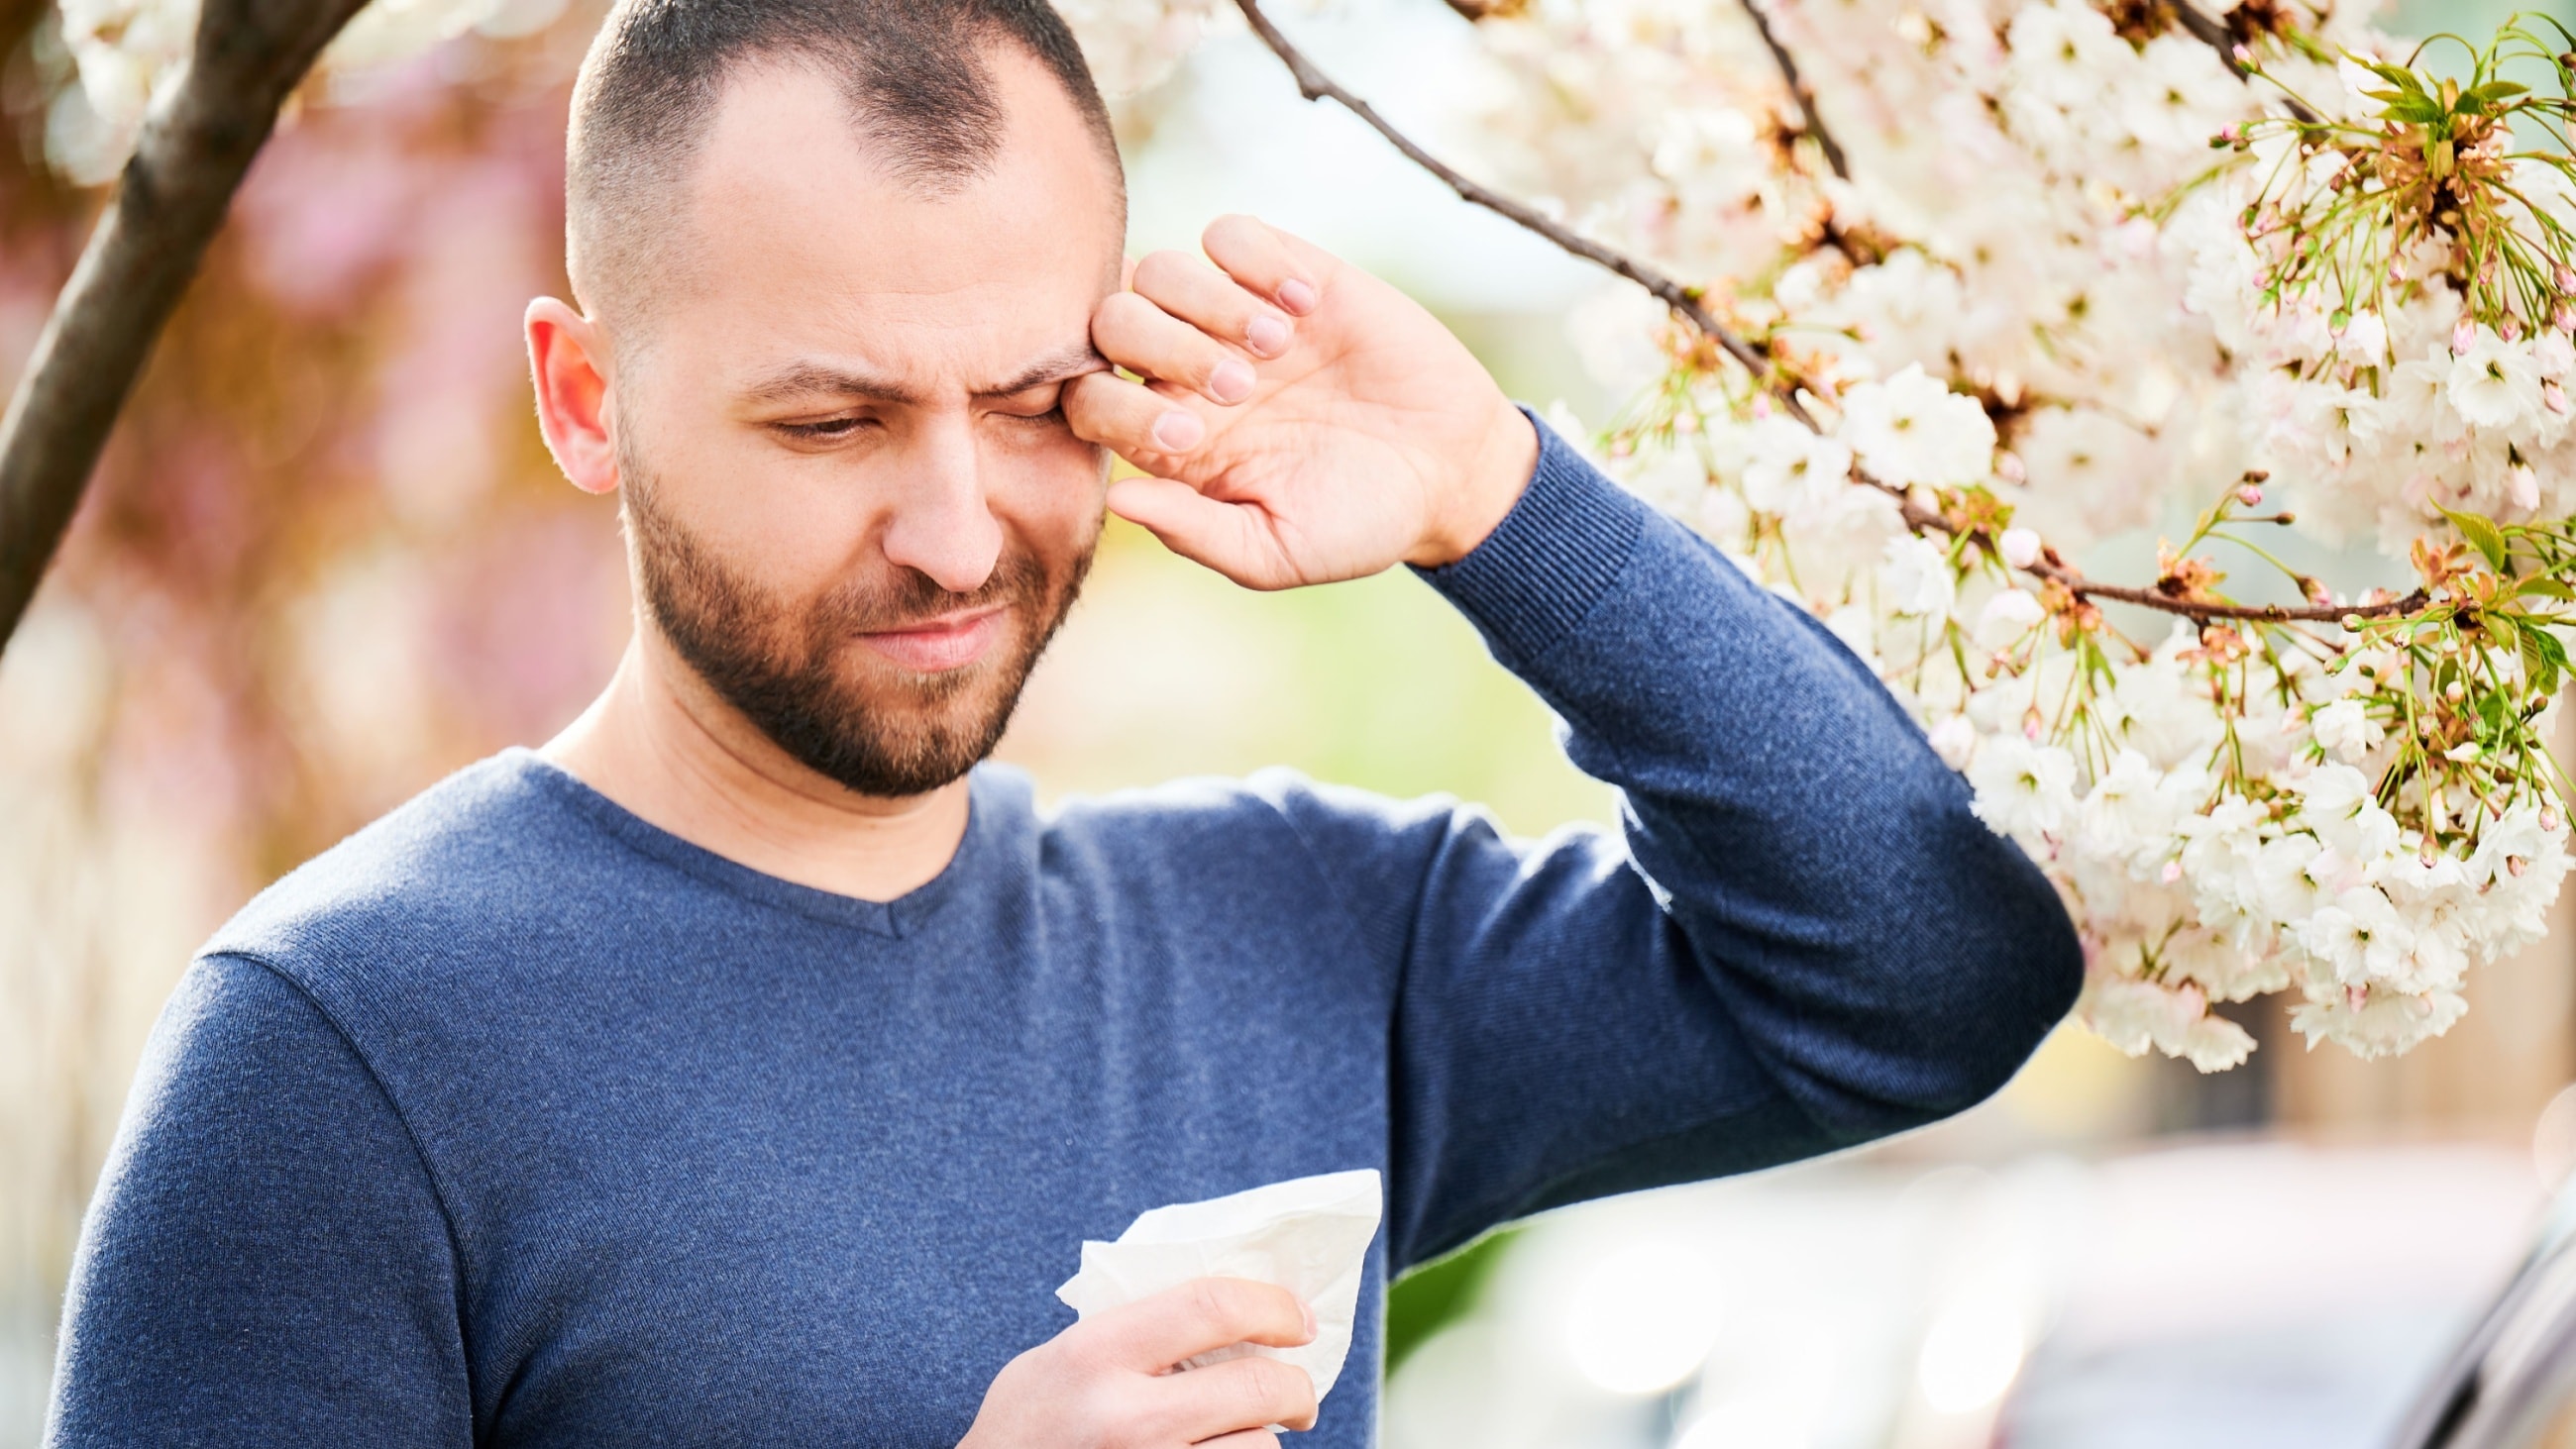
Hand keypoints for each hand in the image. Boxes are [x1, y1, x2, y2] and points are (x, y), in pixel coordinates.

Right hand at [957, 1277, 1321, 1448]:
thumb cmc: (1026, 1429)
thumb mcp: (1060, 1359)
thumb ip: (1131, 1329)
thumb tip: (1230, 1310)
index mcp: (1097, 1354)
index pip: (1212, 1305)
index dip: (1273, 1306)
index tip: (1298, 1319)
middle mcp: (1125, 1416)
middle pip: (1257, 1386)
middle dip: (1297, 1389)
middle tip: (1298, 1395)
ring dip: (1263, 1441)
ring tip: (1242, 1437)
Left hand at [1064, 215, 1538, 588]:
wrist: (1451, 471)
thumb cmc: (1360, 522)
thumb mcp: (1275, 551)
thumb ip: (1195, 532)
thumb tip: (1119, 501)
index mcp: (1171, 438)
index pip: (1088, 399)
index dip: (1118, 409)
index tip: (1194, 436)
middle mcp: (1188, 370)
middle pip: (1111, 320)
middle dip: (1163, 347)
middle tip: (1240, 387)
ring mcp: (1236, 317)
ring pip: (1161, 270)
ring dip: (1211, 304)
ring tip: (1280, 346)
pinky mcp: (1290, 273)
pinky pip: (1229, 234)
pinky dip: (1257, 261)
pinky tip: (1307, 306)